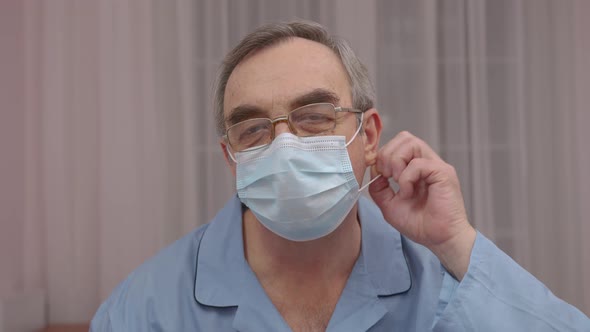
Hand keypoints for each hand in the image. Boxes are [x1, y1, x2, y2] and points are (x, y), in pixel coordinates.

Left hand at [368, 131, 475, 279]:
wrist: (439, 239)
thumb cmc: (420, 224)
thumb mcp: (389, 205)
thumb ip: (379, 188)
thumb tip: (374, 172)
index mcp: (416, 168)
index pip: (398, 143)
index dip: (382, 155)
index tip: (379, 175)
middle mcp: (427, 162)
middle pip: (404, 137)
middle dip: (387, 154)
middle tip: (387, 177)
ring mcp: (436, 166)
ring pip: (411, 143)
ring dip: (396, 161)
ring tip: (397, 182)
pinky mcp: (443, 173)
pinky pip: (418, 163)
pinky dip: (406, 178)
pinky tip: (408, 192)